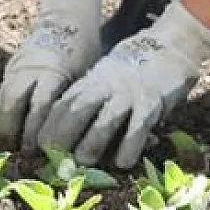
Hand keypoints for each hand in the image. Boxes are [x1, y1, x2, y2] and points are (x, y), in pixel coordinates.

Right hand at [0, 0, 102, 153]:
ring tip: (12, 143)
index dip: (36, 130)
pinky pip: (4, 89)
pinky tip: (11, 125)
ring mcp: (17, 65)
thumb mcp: (84, 76)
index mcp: (51, 71)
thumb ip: (73, 103)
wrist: (67, 20)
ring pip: (4, 97)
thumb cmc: (84, 51)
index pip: (39, 106)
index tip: (38, 151)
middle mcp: (30, 68)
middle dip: (15, 129)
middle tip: (21, 151)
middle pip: (14, 103)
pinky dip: (5, 108)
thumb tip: (72, 139)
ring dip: (6, 121)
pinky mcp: (11, 64)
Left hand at [38, 0, 209, 169]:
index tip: (38, 143)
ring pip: (104, 121)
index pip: (64, 102)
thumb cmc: (133, 68)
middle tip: (53, 156)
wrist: (170, 46)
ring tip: (83, 161)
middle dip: (62, 134)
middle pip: (77, 110)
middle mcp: (107, 87)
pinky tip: (123, 163)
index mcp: (93, 81)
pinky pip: (137, 128)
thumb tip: (73, 131)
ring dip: (91, 143)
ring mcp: (129, 95)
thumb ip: (93, 100)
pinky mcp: (152, 104)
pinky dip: (128, 147)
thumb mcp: (107, 77)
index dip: (50, 124)